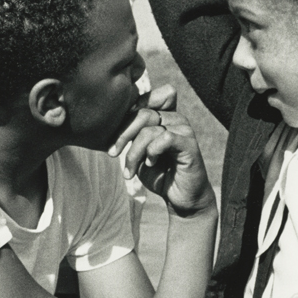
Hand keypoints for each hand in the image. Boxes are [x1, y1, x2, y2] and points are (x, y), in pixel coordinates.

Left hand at [109, 88, 213, 217]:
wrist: (180, 198)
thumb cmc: (158, 174)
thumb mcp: (137, 152)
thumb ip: (130, 135)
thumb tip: (108, 122)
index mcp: (162, 115)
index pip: (144, 99)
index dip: (125, 113)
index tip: (110, 137)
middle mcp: (174, 117)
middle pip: (143, 113)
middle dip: (123, 134)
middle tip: (112, 153)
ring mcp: (184, 129)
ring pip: (150, 130)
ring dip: (134, 152)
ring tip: (129, 171)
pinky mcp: (189, 143)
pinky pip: (165, 138)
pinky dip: (152, 152)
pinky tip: (150, 163)